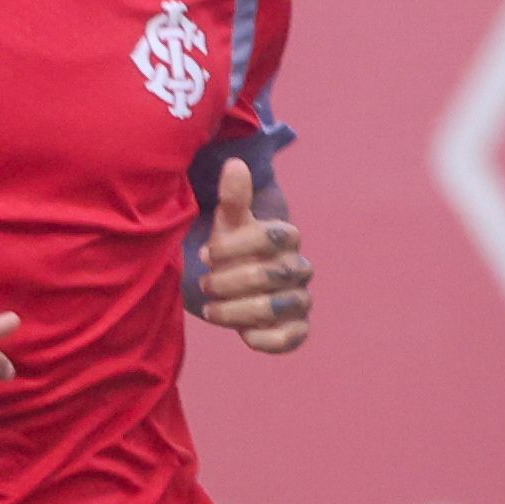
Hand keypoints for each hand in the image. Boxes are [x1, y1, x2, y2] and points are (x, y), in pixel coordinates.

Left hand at [192, 153, 310, 353]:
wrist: (235, 288)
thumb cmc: (231, 252)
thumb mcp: (228, 225)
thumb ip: (233, 199)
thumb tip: (235, 163)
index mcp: (287, 239)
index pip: (274, 237)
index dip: (236, 247)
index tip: (206, 253)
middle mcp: (299, 269)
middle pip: (272, 275)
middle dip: (230, 281)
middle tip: (204, 283)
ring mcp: (300, 300)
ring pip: (276, 308)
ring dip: (236, 310)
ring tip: (210, 309)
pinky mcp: (296, 329)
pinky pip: (291, 338)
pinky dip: (265, 339)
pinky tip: (241, 333)